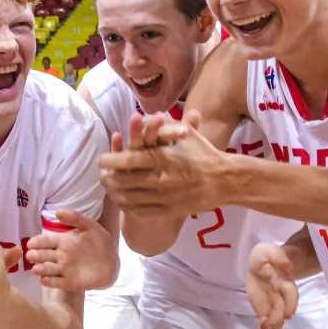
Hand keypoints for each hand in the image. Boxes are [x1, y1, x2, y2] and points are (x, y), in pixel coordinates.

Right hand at [26, 207, 116, 291]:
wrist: (113, 262)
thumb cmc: (101, 243)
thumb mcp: (91, 226)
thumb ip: (75, 218)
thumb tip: (57, 212)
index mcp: (64, 241)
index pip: (46, 241)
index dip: (38, 242)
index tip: (30, 243)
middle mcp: (61, 256)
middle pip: (44, 255)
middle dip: (36, 256)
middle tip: (30, 256)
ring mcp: (65, 269)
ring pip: (48, 269)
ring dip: (41, 269)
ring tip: (36, 269)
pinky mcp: (70, 282)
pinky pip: (57, 282)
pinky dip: (50, 282)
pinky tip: (44, 280)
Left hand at [97, 112, 228, 217]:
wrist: (225, 181)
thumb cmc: (204, 153)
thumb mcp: (185, 134)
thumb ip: (162, 126)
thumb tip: (141, 117)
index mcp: (165, 158)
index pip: (130, 160)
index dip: (112, 161)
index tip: (102, 160)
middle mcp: (164, 179)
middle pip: (126, 181)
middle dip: (109, 178)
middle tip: (101, 175)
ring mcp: (166, 197)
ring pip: (131, 198)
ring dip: (116, 193)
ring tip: (109, 188)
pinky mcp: (170, 210)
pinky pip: (142, 211)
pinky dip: (129, 206)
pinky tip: (123, 201)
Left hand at [246, 243, 300, 328]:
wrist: (266, 262)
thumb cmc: (269, 256)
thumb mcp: (270, 251)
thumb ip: (278, 257)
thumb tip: (286, 266)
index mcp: (284, 281)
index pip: (290, 294)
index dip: (290, 304)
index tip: (289, 315)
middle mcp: (281, 296)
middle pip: (282, 311)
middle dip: (276, 320)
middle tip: (267, 327)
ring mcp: (274, 304)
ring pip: (275, 320)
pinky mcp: (265, 309)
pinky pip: (266, 323)